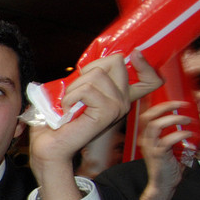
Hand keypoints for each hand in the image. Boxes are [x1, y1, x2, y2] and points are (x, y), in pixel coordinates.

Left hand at [30, 51, 161, 199]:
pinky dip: (70, 97)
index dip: (146, 63)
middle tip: (75, 92)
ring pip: (97, 74)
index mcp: (118, 96)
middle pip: (116, 61)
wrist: (49, 146)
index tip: (136, 54)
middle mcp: (123, 101)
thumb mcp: (74, 91)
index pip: (150, 79)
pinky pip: (87, 89)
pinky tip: (68, 110)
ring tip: (69, 104)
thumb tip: (95, 62)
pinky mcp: (107, 112)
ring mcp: (118, 106)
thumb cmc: (57, 119)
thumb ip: (88, 77)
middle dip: (88, 69)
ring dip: (74, 87)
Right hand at [137, 100, 192, 199]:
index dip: (159, 105)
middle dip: (165, 107)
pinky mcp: (158, 154)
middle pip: (149, 116)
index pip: (147, 116)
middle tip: (180, 105)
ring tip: (187, 120)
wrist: (162, 185)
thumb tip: (187, 124)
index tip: (174, 102)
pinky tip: (189, 135)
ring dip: (174, 119)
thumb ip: (174, 135)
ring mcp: (150, 147)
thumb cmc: (167, 167)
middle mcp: (145, 140)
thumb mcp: (168, 147)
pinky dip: (181, 134)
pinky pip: (168, 140)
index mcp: (147, 137)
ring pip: (156, 125)